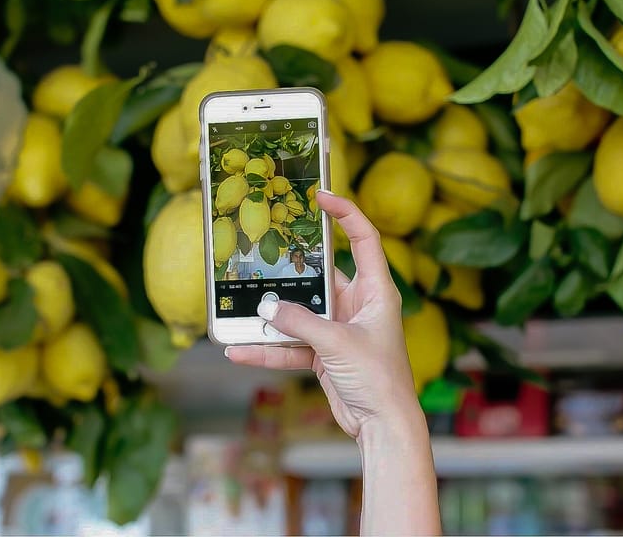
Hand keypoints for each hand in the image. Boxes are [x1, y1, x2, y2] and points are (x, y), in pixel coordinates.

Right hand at [225, 191, 420, 439]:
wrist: (383, 426)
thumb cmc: (378, 379)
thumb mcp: (337, 343)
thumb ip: (300, 322)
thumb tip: (266, 307)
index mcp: (376, 291)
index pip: (364, 238)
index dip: (346, 213)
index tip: (321, 196)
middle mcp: (358, 305)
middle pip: (321, 275)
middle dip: (291, 269)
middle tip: (263, 248)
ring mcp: (340, 329)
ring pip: (300, 313)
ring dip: (273, 316)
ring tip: (240, 306)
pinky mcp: (325, 354)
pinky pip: (291, 345)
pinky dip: (268, 349)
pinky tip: (239, 351)